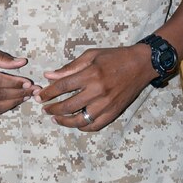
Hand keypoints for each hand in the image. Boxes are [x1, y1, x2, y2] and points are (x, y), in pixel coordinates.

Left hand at [35, 45, 152, 130]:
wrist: (142, 64)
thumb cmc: (116, 57)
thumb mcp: (92, 55)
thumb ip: (70, 67)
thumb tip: (50, 76)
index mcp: (91, 74)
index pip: (62, 87)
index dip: (48, 93)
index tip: (40, 97)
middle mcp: (98, 91)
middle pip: (68, 106)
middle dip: (52, 109)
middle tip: (45, 109)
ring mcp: (107, 104)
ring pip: (80, 120)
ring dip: (65, 121)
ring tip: (56, 118)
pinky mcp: (115, 111)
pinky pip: (96, 125)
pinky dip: (83, 127)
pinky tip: (76, 124)